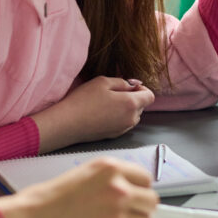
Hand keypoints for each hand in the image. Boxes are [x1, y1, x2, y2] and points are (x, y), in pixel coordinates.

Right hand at [0, 157, 158, 217]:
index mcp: (107, 168)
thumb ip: (105, 183)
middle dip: (142, 210)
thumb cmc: (42, 202)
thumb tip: (124, 193)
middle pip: (151, 201)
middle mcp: (117, 189)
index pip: (145, 178)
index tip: (135, 197)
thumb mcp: (78, 176)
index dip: (140, 189)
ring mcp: (116, 215)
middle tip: (130, 216)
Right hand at [30, 77, 154, 153]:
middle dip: (132, 98)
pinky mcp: (115, 135)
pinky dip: (118, 117)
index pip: (150, 96)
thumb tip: (134, 85)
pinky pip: (123, 123)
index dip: (141, 88)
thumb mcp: (103, 82)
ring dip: (125, 108)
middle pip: (142, 106)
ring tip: (106, 104)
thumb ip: (123, 82)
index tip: (128, 85)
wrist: (68, 123)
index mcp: (131, 104)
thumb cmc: (83, 101)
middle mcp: (131, 119)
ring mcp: (123, 129)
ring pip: (132, 115)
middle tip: (112, 93)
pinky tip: (102, 113)